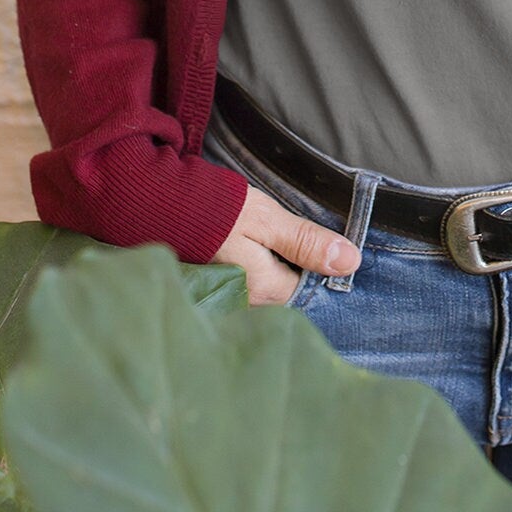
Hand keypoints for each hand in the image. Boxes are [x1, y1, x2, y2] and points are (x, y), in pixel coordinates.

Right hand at [212, 181, 363, 306]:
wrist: (162, 205)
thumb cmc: (218, 210)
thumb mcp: (268, 219)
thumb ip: (306, 241)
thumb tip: (350, 261)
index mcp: (265, 291)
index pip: (310, 289)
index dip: (321, 267)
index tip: (325, 246)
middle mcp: (248, 305)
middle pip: (288, 293)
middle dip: (298, 271)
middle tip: (296, 242)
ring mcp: (229, 300)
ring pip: (269, 290)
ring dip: (277, 270)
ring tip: (276, 244)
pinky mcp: (215, 290)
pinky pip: (249, 286)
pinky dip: (257, 270)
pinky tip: (257, 251)